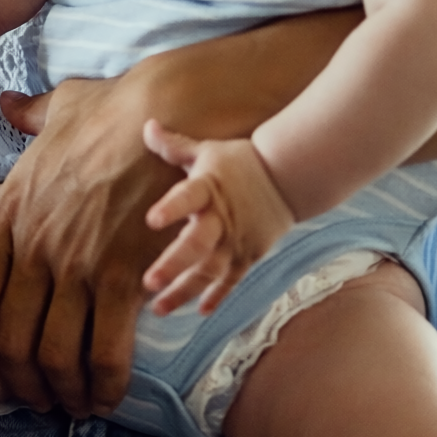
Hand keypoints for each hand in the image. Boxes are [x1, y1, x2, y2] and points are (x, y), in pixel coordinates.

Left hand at [0, 74, 180, 414]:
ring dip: (63, 390)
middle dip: (20, 381)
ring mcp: (75, 264)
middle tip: (36, 402)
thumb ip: (28, 116)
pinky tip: (109, 394)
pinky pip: (105, 348)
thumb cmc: (116, 109)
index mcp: (8, 213)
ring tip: (75, 406)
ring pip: (54, 352)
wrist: (168, 111)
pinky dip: (105, 381)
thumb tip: (8, 104)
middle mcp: (33, 246)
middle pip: (10, 336)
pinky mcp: (122, 275)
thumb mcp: (58, 108)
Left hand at [138, 123, 296, 315]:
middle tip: (149, 282)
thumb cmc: (240, 162)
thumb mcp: (207, 151)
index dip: (171, 208)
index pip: (187, 197)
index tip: (151, 220)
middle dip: (173, 265)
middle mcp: (221, 218)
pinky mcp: (249, 254)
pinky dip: (217, 296)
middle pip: (197, 245)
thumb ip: (174, 145)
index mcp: (208, 188)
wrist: (289, 177)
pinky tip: (200, 311)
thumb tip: (146, 125)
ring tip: (159, 307)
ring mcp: (236, 240)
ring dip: (185, 290)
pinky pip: (231, 280)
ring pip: (210, 271)